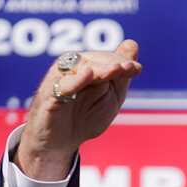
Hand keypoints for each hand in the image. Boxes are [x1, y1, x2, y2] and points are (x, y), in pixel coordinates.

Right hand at [16, 39, 142, 180]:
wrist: (61, 142)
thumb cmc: (85, 115)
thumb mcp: (109, 96)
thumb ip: (120, 74)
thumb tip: (132, 44)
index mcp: (86, 65)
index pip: (106, 59)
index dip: (121, 62)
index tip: (137, 69)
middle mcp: (70, 68)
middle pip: (93, 61)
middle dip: (111, 64)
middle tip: (127, 69)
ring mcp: (59, 81)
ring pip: (79, 69)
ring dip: (99, 69)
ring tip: (115, 70)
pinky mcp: (50, 97)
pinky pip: (62, 86)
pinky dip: (75, 80)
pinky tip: (88, 74)